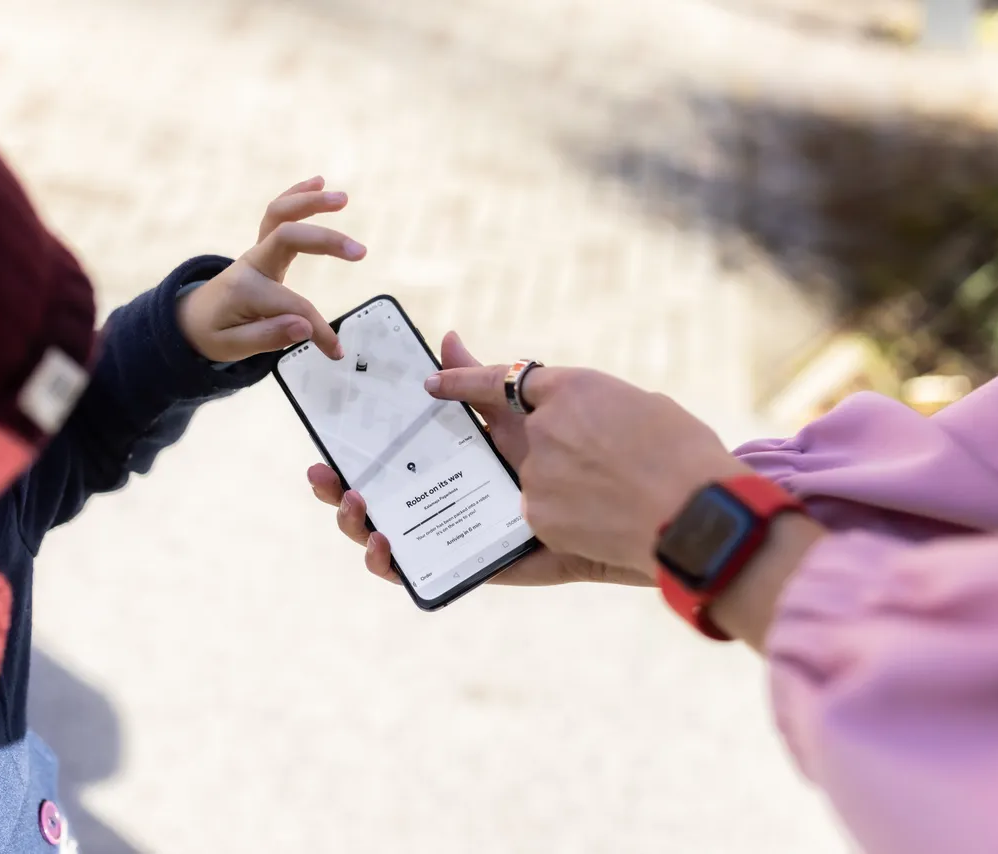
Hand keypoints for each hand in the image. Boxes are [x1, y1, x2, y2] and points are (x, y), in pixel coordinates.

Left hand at [177, 176, 365, 361]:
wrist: (192, 319)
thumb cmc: (214, 334)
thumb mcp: (232, 347)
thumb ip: (268, 337)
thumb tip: (304, 326)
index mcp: (246, 290)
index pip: (294, 306)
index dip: (319, 329)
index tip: (335, 351)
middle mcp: (251, 264)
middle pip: (287, 237)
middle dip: (325, 240)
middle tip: (360, 252)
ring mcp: (256, 252)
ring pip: (280, 215)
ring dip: (311, 202)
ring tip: (343, 198)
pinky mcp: (263, 247)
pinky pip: (278, 215)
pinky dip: (297, 196)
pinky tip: (319, 182)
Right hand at [306, 332, 654, 587]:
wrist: (673, 498)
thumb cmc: (618, 441)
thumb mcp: (547, 397)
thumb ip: (490, 378)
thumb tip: (444, 338)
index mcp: (472, 451)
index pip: (403, 454)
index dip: (358, 451)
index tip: (324, 446)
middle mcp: (467, 492)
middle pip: (389, 497)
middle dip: (344, 489)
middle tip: (324, 478)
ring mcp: (479, 530)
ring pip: (402, 535)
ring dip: (363, 525)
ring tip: (355, 507)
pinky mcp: (497, 565)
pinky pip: (440, 571)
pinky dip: (403, 567)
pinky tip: (386, 548)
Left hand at [423, 363, 750, 575]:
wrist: (700, 517)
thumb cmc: (690, 460)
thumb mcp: (646, 409)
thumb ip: (599, 413)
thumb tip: (585, 429)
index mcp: (574, 387)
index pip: (505, 377)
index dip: (464, 376)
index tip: (436, 378)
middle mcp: (543, 426)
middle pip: (509, 431)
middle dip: (506, 434)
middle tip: (526, 448)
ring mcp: (535, 473)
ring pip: (532, 478)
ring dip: (563, 487)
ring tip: (617, 497)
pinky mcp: (536, 516)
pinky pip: (540, 514)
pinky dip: (569, 519)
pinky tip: (605, 524)